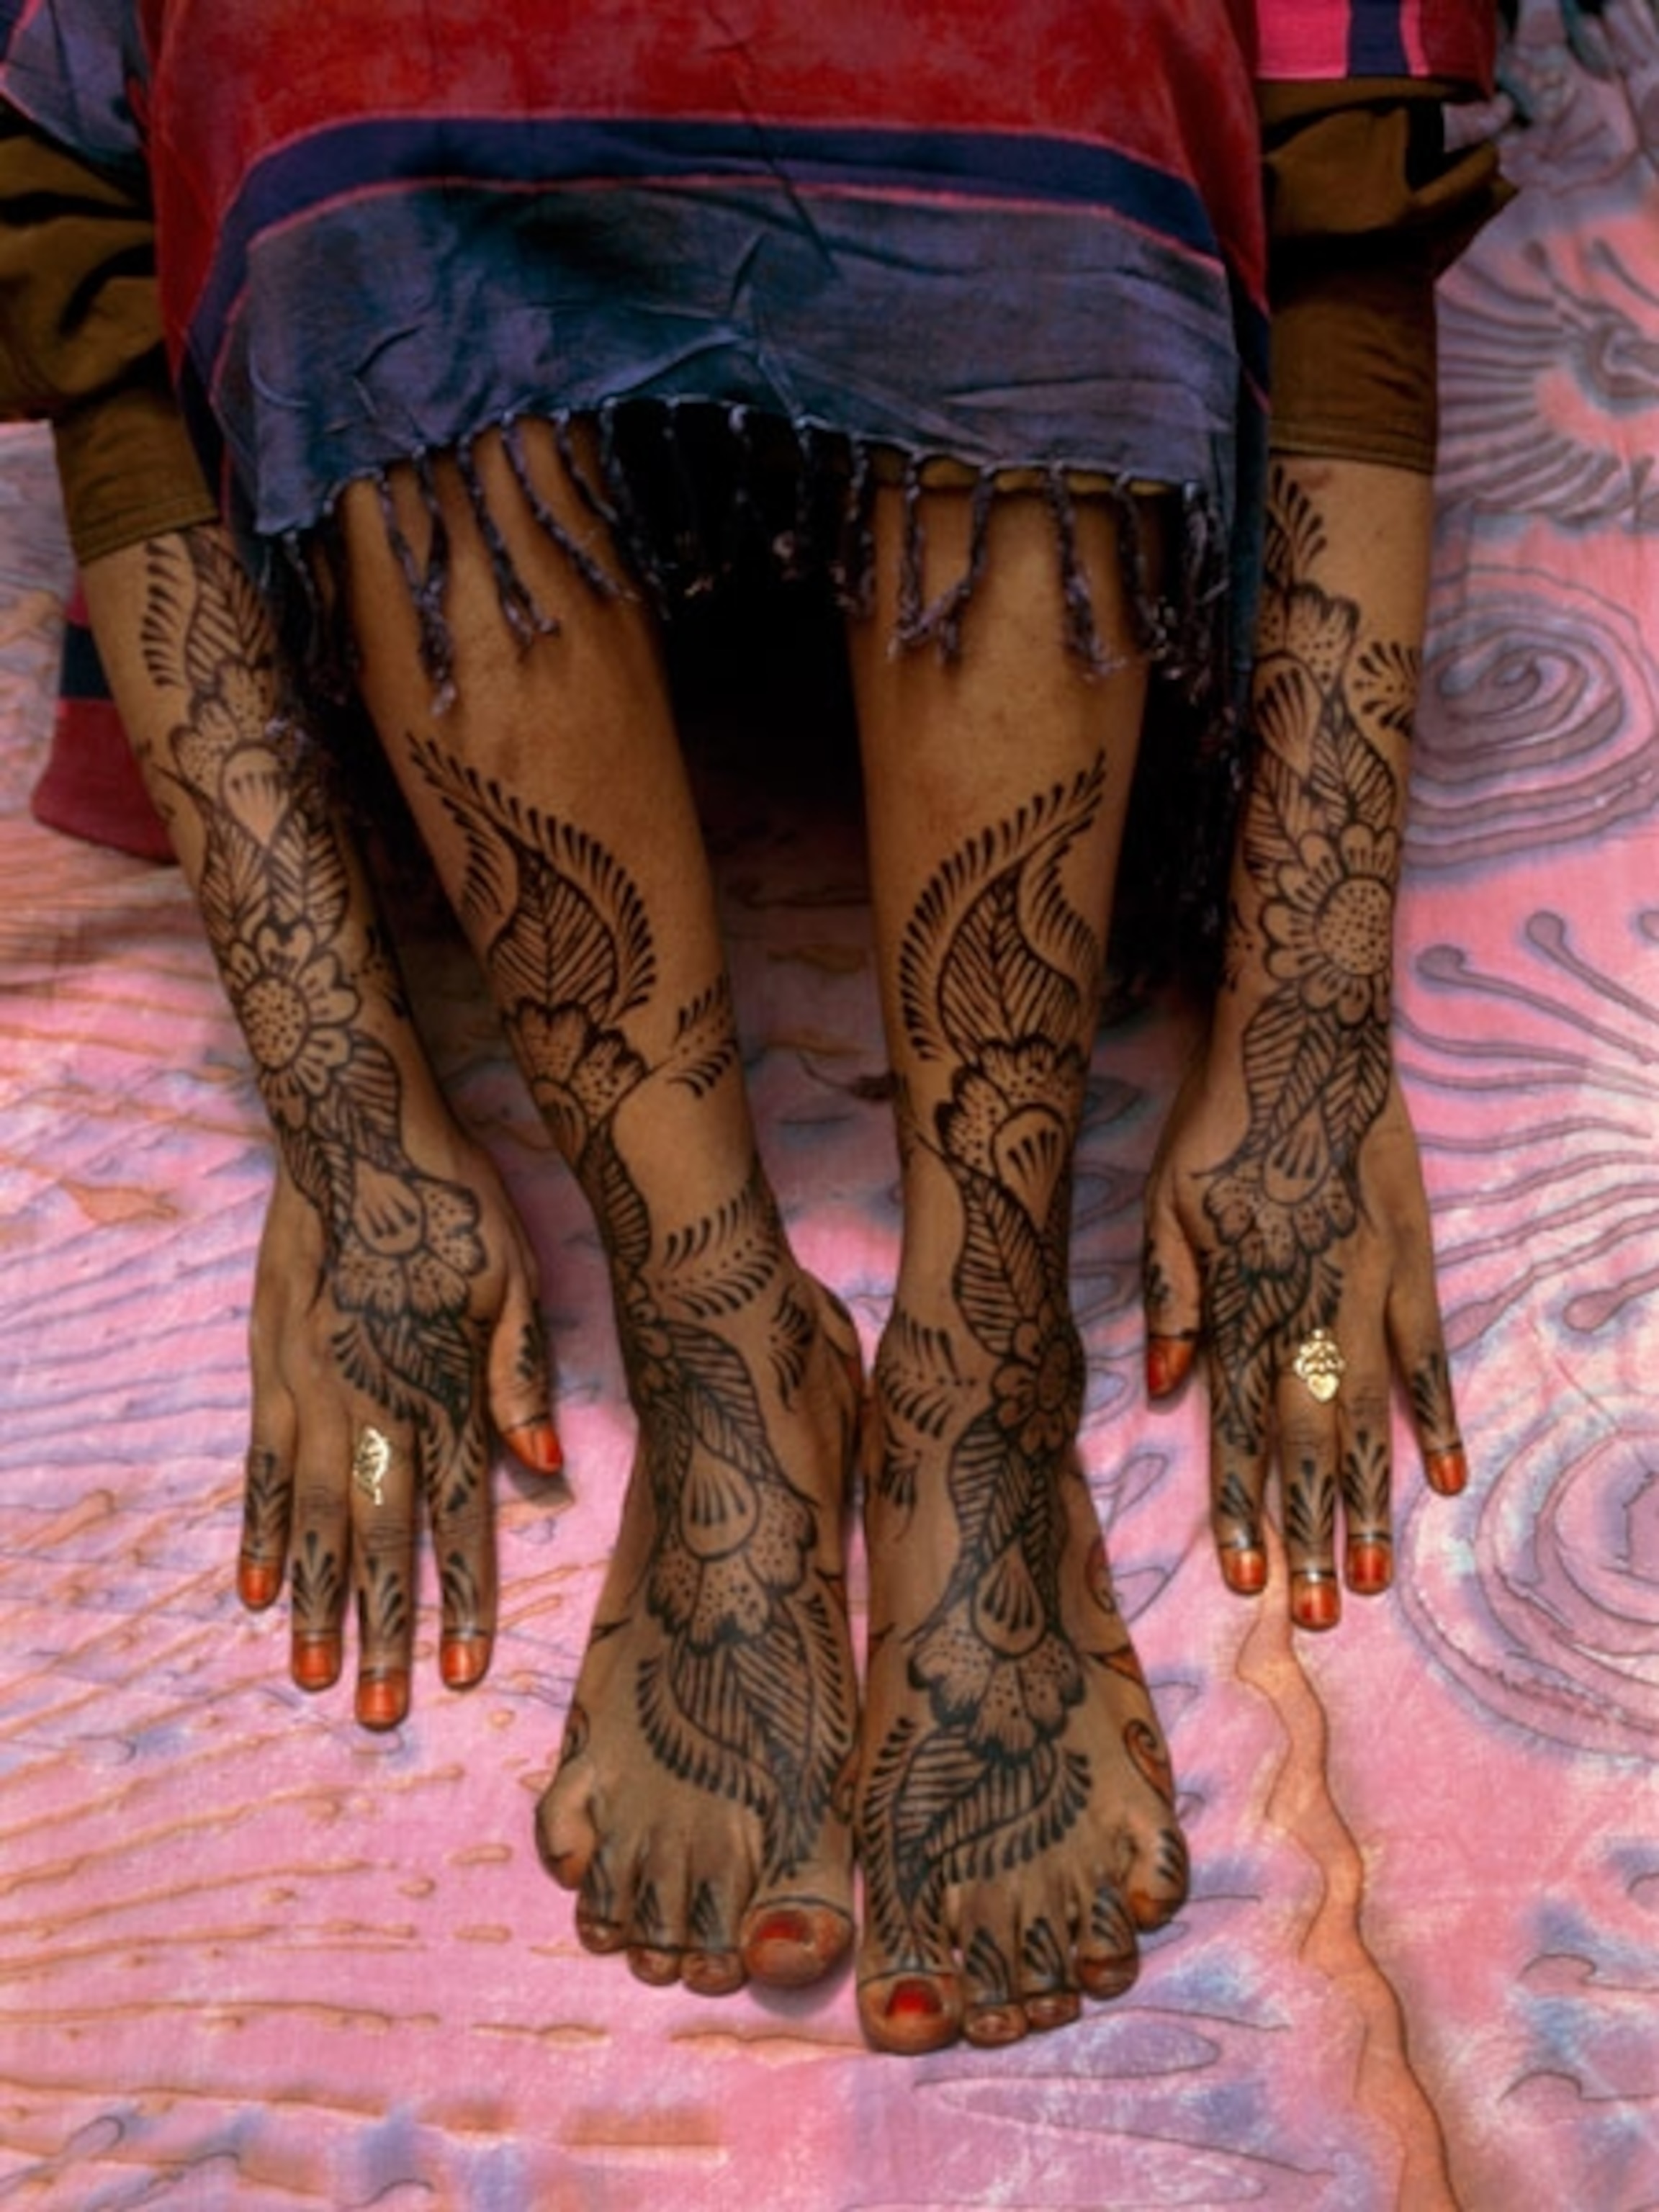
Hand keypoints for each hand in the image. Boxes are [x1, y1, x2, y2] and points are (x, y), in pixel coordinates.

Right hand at [238, 1135, 560, 1725]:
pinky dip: (260, 1530)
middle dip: (381, 1630)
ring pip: (315, 1516)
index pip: (456, 1516)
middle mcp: (370, 1401)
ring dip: (316, 1601)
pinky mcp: (270, 1365)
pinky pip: (261, 1465)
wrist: (357, 1130)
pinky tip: (255, 1587)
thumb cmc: (455, 1201)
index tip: (465, 1673)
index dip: (463, 1598)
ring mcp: (309, 1387)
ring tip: (311, 1676)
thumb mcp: (515, 1277)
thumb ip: (521, 1377)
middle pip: (380, 1537)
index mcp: (439, 1386)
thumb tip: (541, 1469)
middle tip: (375, 1713)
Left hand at [1143, 1045, 1465, 1630]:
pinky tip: (1445, 1479)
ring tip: (1374, 1578)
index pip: (1238, 1426)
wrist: (1305, 1041)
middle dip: (1310, 1532)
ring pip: (1371, 1416)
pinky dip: (1437, 1418)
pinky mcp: (1413, 1261)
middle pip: (1307, 1440)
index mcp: (1244, 1299)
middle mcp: (1310, 1307)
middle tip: (1319, 1614)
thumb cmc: (1219, 1124)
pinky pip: (1428, 1355)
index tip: (1247, 1579)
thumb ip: (1172, 1299)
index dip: (1243, 1505)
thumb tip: (1171, 1390)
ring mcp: (1370, 1288)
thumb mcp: (1166, 1205)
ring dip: (1371, 1500)